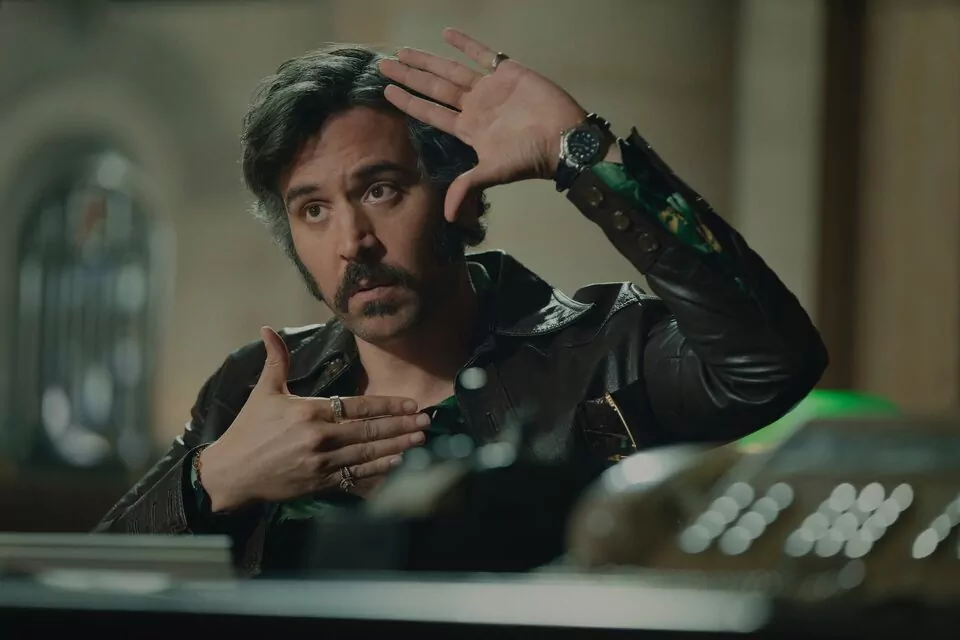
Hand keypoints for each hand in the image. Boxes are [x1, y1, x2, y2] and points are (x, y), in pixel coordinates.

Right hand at [199, 327, 428, 510]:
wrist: (230, 474)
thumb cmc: (248, 431)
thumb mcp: (263, 392)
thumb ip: (275, 361)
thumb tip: (268, 329)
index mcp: (308, 412)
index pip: (357, 407)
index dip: (387, 405)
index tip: (411, 404)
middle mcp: (318, 437)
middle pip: (369, 430)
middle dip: (401, 425)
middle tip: (427, 421)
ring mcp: (320, 462)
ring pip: (367, 454)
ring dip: (397, 446)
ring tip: (419, 440)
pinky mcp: (319, 483)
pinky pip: (355, 476)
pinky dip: (378, 471)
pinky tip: (397, 464)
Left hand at [379, 27, 587, 221]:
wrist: (562, 138)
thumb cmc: (529, 156)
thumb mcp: (494, 173)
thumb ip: (467, 187)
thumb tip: (448, 217)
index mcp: (468, 128)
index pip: (431, 112)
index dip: (409, 102)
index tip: (386, 91)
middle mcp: (474, 107)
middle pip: (434, 88)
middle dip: (409, 76)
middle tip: (383, 64)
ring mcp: (490, 89)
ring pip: (451, 70)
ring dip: (428, 60)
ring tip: (403, 50)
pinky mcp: (508, 73)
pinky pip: (484, 54)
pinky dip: (466, 44)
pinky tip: (446, 34)